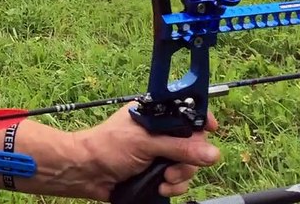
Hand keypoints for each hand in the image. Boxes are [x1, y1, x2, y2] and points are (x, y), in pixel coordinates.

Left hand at [71, 104, 221, 200]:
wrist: (86, 172)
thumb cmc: (107, 147)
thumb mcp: (146, 143)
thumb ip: (180, 148)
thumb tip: (211, 153)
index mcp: (156, 115)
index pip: (188, 112)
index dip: (202, 119)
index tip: (212, 129)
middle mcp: (161, 133)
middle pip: (194, 144)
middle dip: (189, 159)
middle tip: (174, 167)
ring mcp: (159, 154)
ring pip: (189, 165)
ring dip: (180, 176)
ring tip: (164, 180)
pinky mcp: (157, 173)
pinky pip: (179, 181)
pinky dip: (174, 187)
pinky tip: (161, 188)